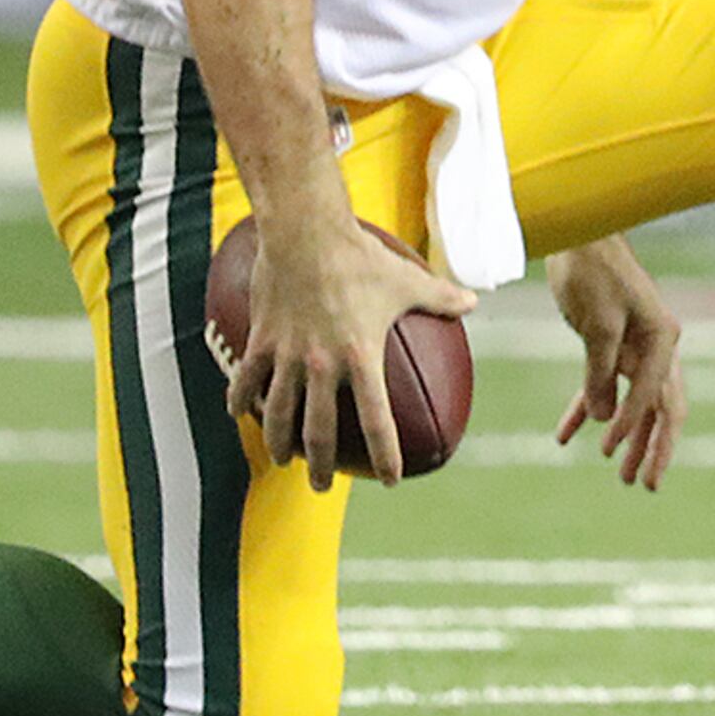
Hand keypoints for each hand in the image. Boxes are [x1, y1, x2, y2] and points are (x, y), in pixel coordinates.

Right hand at [228, 207, 476, 489]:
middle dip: (320, 465)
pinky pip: (246, 380)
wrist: (306, 232)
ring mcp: (287, 355)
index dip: (384, 454)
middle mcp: (322, 365)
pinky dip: (241, 401)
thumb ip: (442, 297)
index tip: (389, 479)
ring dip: (280, 443)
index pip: (376, 420)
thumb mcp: (408, 279)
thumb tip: (474, 302)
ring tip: (283, 460)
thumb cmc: (361, 256)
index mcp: (362, 357)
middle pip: (318, 431)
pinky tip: (240, 414)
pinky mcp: (261, 340)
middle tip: (324, 483)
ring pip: (278, 414)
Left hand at [547, 234, 686, 491]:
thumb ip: (602, 373)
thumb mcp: (597, 326)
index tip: (611, 453)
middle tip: (641, 485)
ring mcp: (635, 345)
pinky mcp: (610, 343)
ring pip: (635, 401)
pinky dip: (587, 408)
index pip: (652, 396)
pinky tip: (564, 434)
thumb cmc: (591, 273)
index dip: (633, 428)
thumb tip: (606, 420)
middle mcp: (657, 346)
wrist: (577, 236)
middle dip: (651, 447)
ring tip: (615, 471)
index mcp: (662, 339)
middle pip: (660, 407)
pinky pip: (604, 384)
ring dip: (625, 436)